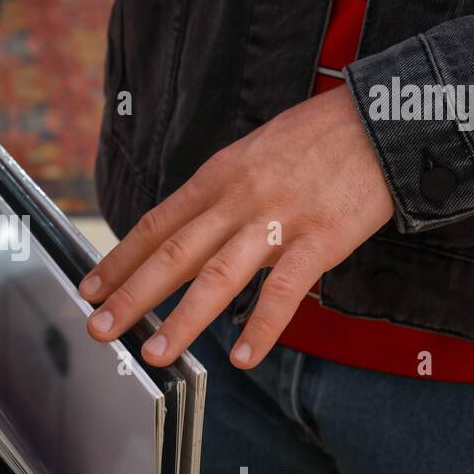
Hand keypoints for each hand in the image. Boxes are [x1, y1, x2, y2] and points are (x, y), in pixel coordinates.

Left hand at [79, 85, 394, 368]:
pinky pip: (285, 290)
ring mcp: (279, 218)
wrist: (383, 116)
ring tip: (154, 353)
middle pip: (173, 253)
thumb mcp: (254, 156)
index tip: (90, 288)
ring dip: (183, 319)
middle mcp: (238, 198)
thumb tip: (185, 235)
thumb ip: (220, 196)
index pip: (156, 225)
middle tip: (98, 328)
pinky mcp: (322, 238)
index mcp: (218, 177)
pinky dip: (262, 325)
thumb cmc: (318, 139)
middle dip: (131, 295)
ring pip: (219, 275)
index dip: (120, 260)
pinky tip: (242, 357)